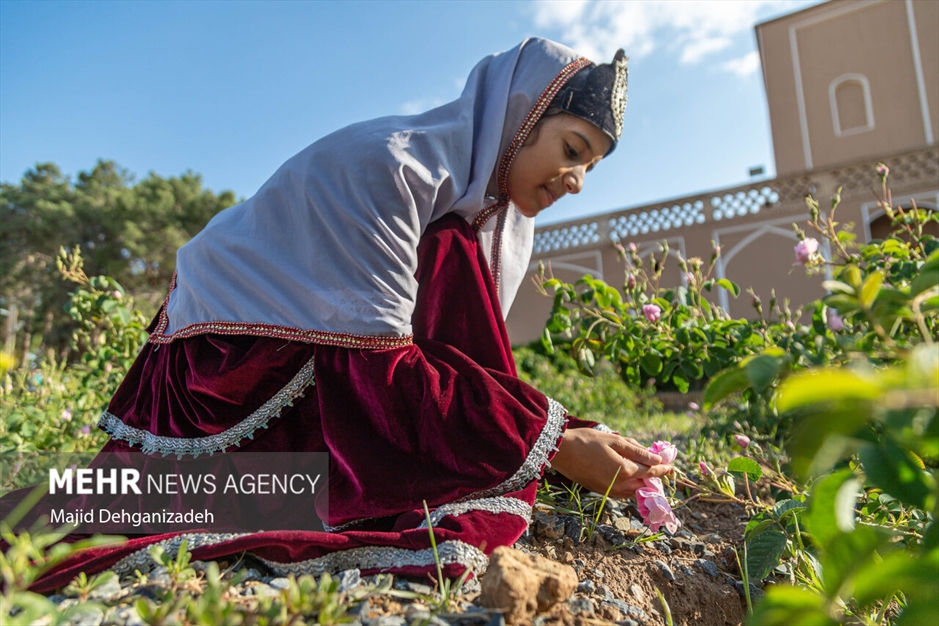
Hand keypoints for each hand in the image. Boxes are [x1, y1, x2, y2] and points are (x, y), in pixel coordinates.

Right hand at [549, 428, 672, 497]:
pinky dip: (630, 488)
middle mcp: (620, 485)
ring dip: (642, 484)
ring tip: (647, 474)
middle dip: (654, 477)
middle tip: (661, 468)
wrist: (561, 452)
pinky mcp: (601, 492)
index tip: (672, 466)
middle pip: (644, 484)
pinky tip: (630, 479)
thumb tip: (657, 459)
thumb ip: (637, 451)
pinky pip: (622, 493)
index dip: (663, 469)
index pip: (651, 472)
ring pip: (634, 491)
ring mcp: (610, 491)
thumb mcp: (615, 440)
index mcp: (625, 470)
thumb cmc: (588, 441)